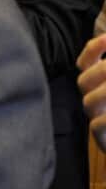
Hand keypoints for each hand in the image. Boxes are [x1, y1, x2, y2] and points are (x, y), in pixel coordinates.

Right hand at [77, 34, 105, 149]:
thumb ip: (104, 69)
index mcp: (99, 84)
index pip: (85, 63)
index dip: (93, 50)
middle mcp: (93, 98)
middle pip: (84, 80)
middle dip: (103, 70)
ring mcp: (96, 118)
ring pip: (88, 102)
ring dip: (105, 94)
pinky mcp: (102, 138)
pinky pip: (97, 126)